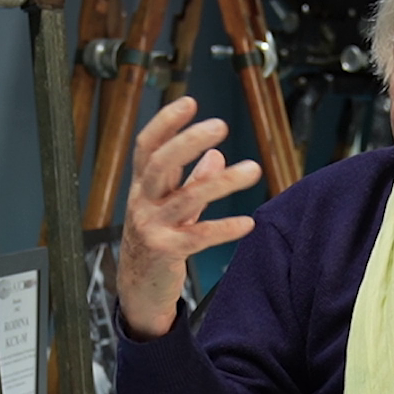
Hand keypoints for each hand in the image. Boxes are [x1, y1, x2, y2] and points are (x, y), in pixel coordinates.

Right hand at [117, 97, 264, 338]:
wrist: (140, 291)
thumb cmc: (156, 243)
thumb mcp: (172, 207)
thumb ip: (192, 181)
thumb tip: (217, 155)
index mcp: (143, 187)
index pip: (148, 147)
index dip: (166, 123)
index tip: (190, 101)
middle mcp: (143, 203)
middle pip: (160, 163)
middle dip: (189, 140)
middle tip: (220, 124)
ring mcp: (152, 227)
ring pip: (187, 198)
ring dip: (222, 182)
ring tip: (253, 170)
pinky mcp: (166, 251)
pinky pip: (198, 236)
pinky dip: (224, 229)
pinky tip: (247, 223)